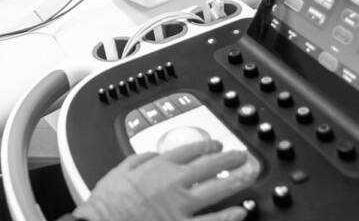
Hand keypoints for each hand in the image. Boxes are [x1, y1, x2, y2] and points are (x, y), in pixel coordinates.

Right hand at [72, 139, 257, 220]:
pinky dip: (227, 217)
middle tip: (242, 156)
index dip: (207, 145)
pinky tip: (240, 212)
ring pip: (216, 190)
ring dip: (236, 181)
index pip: (190, 150)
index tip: (216, 145)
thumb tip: (154, 154)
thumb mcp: (120, 170)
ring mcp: (181, 206)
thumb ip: (140, 159)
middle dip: (230, 159)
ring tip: (250, 175)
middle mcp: (174, 183)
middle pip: (210, 165)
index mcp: (158, 166)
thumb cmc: (107, 202)